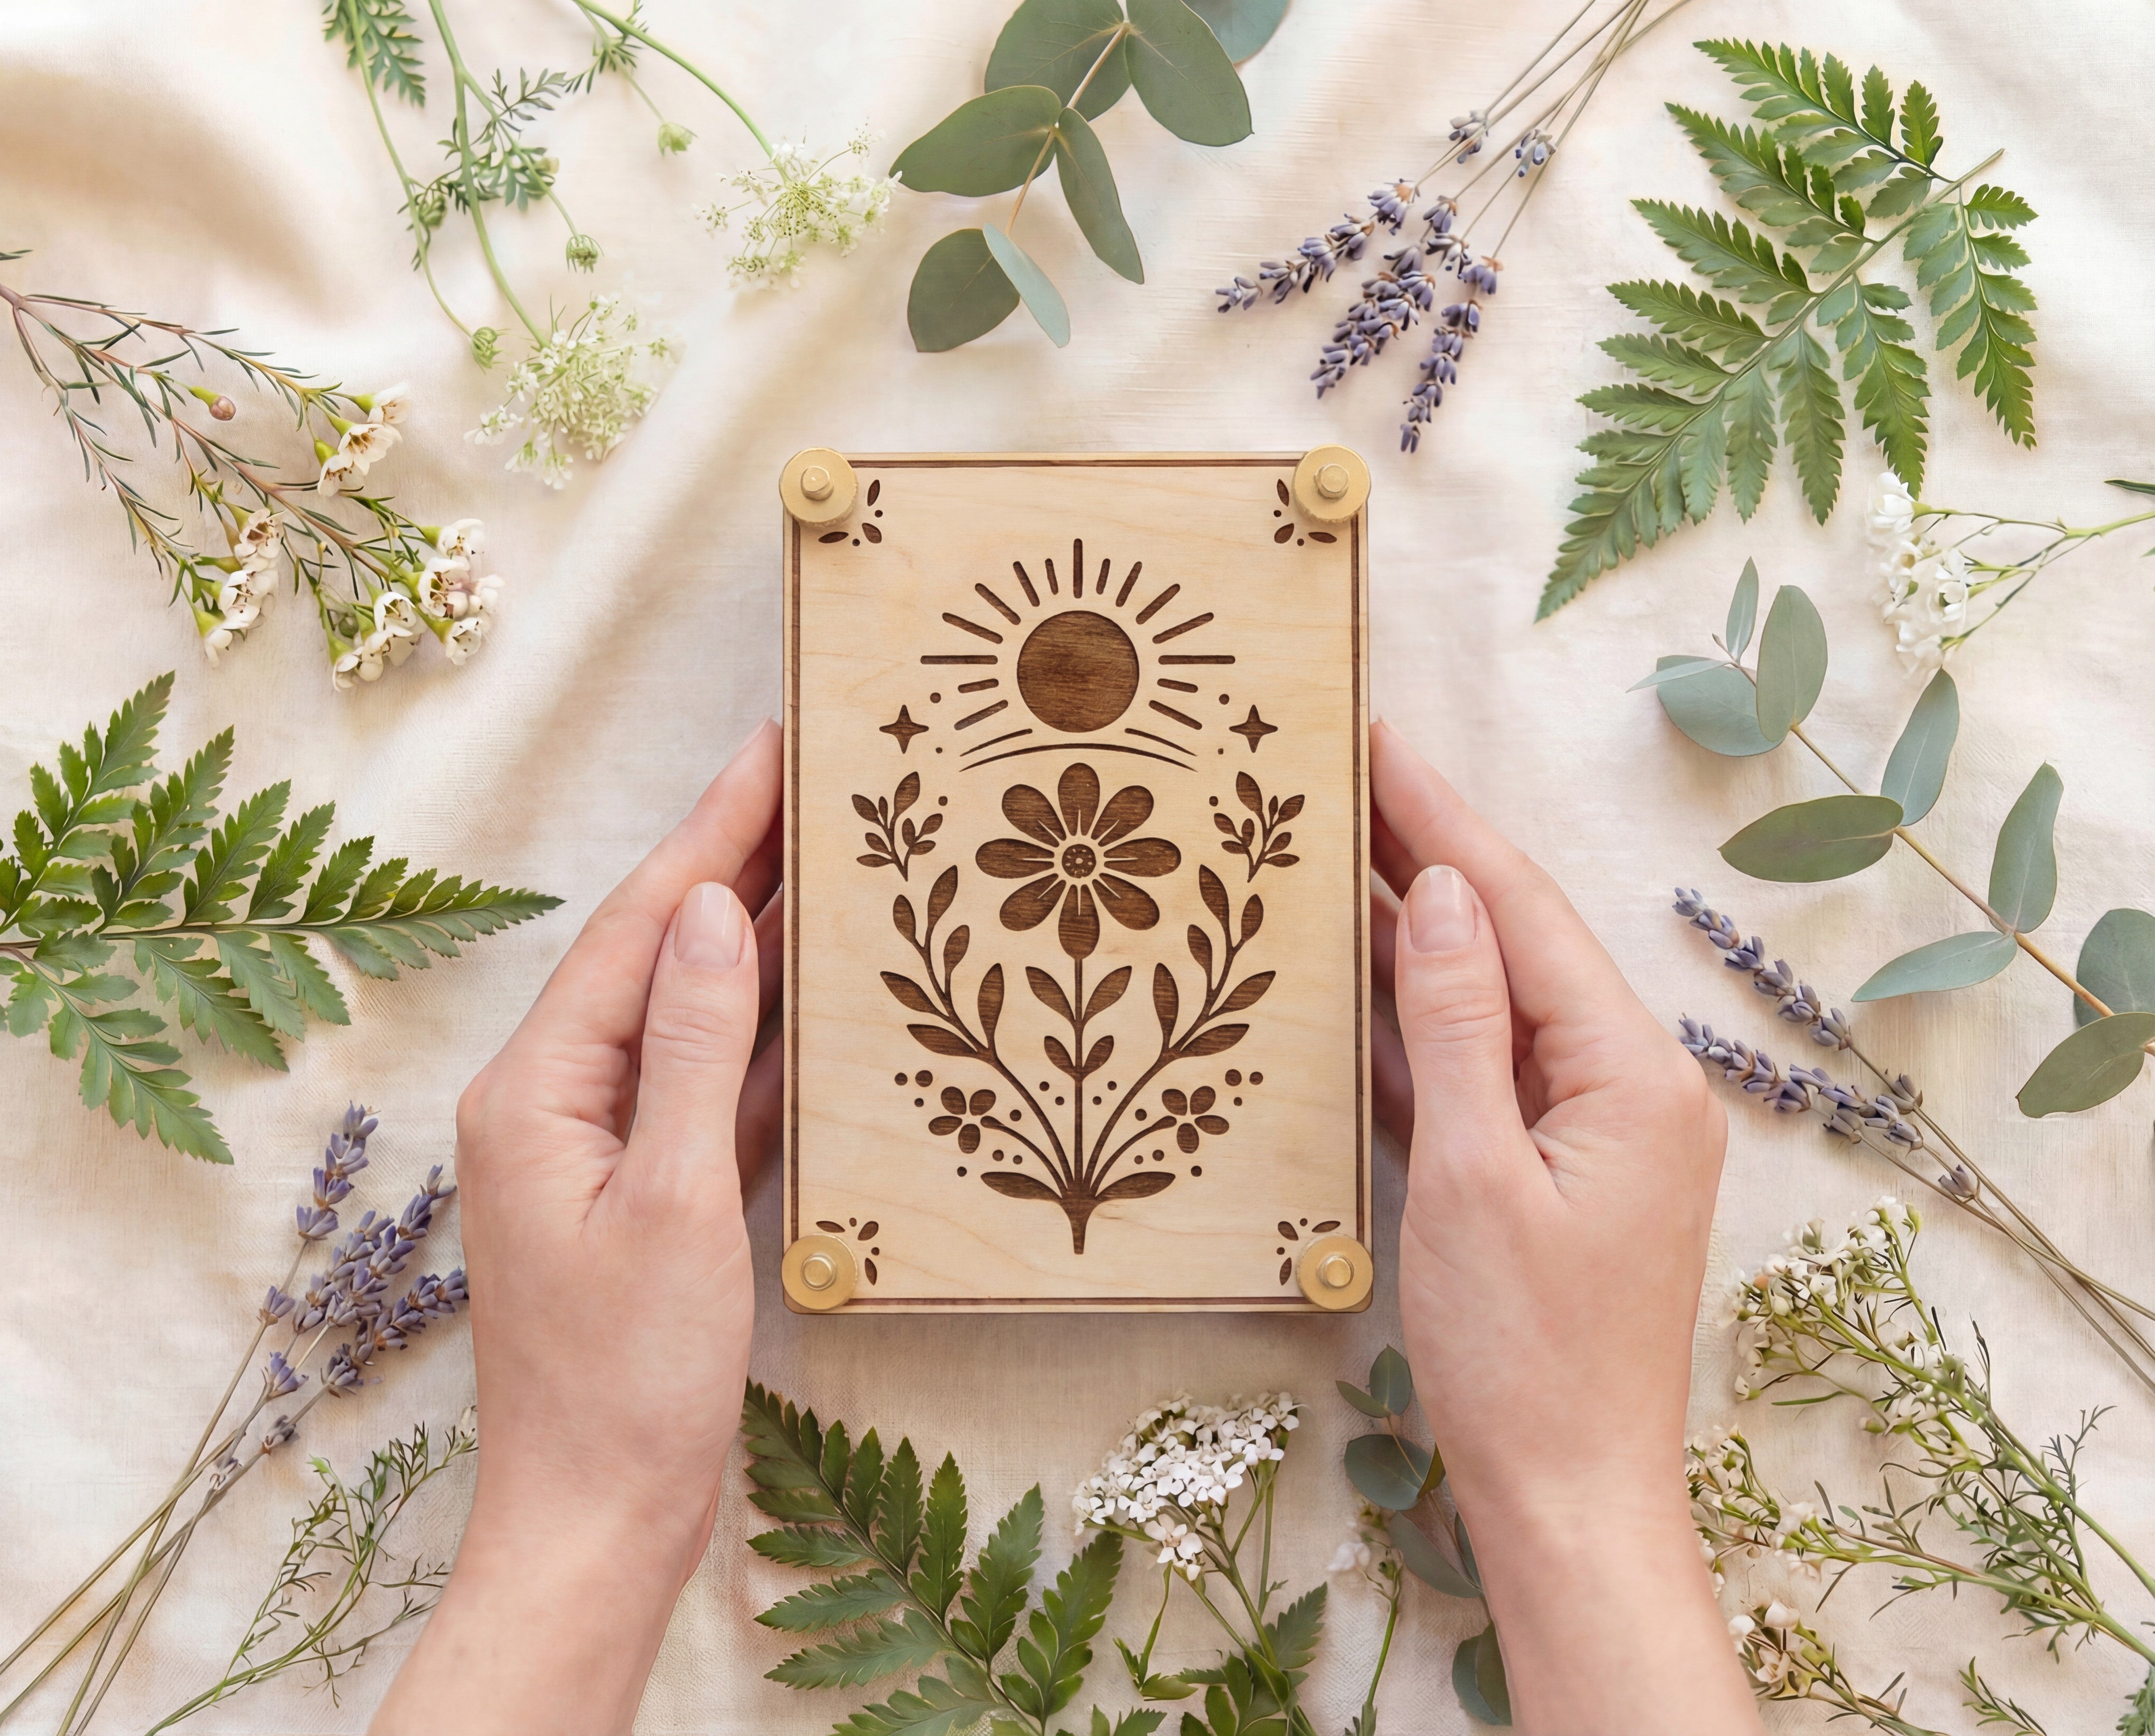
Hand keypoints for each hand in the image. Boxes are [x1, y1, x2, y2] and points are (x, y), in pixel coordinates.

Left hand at [371, 721, 782, 1735]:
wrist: (598, 1520)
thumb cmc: (624, 1380)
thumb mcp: (671, 1202)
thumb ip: (696, 1051)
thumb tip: (718, 917)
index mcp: (539, 1089)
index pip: (640, 927)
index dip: (711, 831)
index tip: (771, 747)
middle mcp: (558, 1101)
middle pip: (661, 955)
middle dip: (736, 863)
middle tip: (816, 777)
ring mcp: (602, 1147)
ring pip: (692, 1016)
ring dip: (758, 943)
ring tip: (832, 861)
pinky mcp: (646, 1193)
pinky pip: (710, 1088)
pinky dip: (765, 1040)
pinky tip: (820, 1000)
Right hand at [1369, 721, 1757, 1734]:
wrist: (1568, 1495)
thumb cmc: (1524, 1354)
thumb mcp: (1475, 1177)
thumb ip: (1460, 1025)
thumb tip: (1447, 894)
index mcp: (1629, 1072)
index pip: (1521, 909)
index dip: (1445, 818)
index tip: (1380, 737)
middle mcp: (1626, 1082)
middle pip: (1512, 937)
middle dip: (1428, 851)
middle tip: (1343, 768)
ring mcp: (1590, 1126)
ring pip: (1491, 998)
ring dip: (1416, 928)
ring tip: (1336, 846)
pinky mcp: (1551, 1168)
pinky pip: (1482, 1067)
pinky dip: (1421, 1020)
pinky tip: (1361, 972)